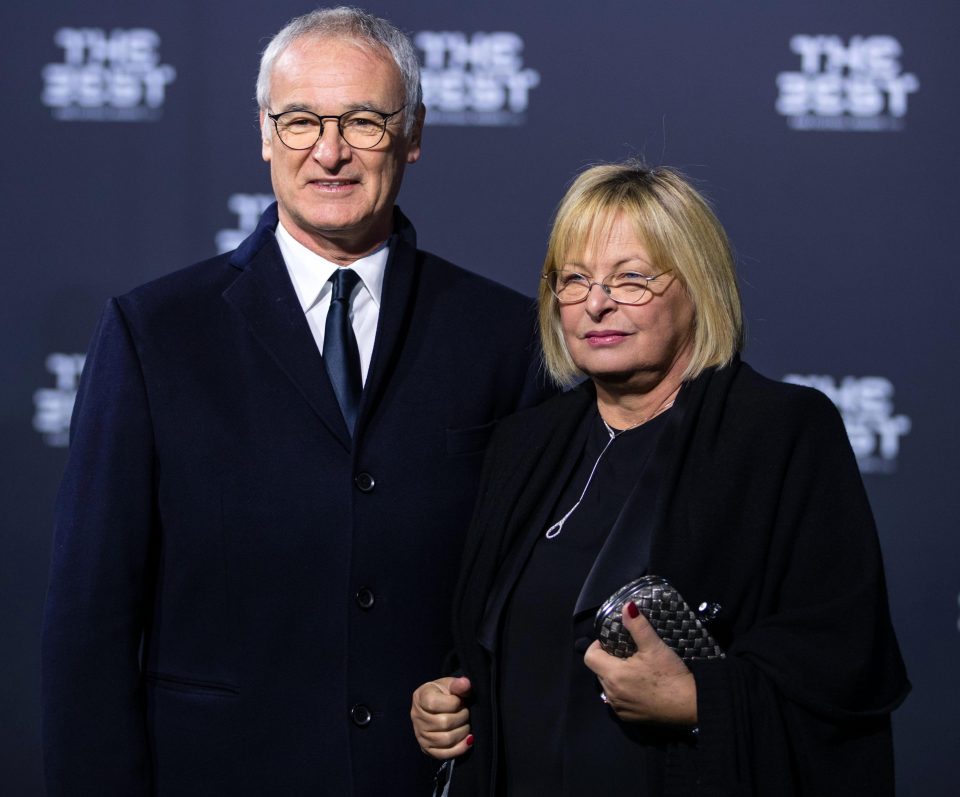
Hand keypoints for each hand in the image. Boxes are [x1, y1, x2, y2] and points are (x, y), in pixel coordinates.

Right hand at [410, 676, 473, 758]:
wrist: (437, 706)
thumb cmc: (444, 694)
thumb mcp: (450, 685)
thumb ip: (458, 685)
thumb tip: (465, 684)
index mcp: (420, 698)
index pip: (435, 704)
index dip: (454, 703)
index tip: (459, 700)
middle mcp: (416, 717)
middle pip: (443, 723)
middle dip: (462, 717)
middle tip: (465, 712)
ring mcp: (420, 735)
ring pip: (446, 739)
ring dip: (462, 732)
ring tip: (465, 723)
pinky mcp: (427, 748)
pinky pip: (444, 754)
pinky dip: (460, 748)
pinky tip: (468, 740)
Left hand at [583, 601, 697, 724]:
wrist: (690, 706)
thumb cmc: (670, 675)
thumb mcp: (654, 647)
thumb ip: (638, 625)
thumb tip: (626, 606)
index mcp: (613, 675)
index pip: (589, 657)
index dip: (598, 645)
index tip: (613, 641)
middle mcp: (611, 694)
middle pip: (598, 671)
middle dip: (608, 660)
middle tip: (628, 652)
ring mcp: (619, 708)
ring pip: (608, 686)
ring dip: (615, 676)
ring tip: (634, 668)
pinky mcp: (628, 718)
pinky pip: (617, 700)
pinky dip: (623, 691)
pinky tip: (640, 686)